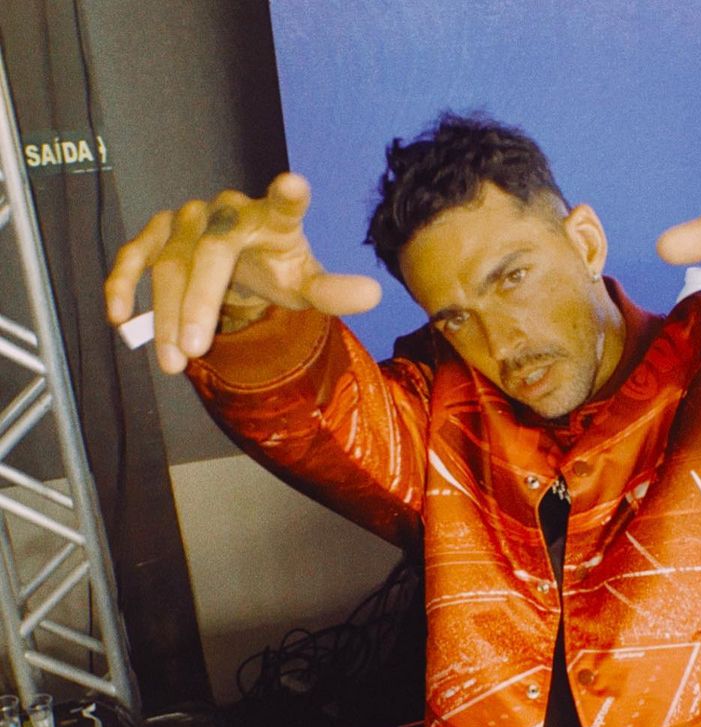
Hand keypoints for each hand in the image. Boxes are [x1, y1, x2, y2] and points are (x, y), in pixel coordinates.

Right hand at [104, 173, 381, 372]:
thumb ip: (333, 292)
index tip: (295, 185)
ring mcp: (188, 220)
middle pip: (209, 255)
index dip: (288, 196)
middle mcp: (227, 211)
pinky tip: (120, 318)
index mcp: (272, 218)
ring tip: (175, 363)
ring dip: (165, 315)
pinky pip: (133, 256)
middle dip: (198, 303)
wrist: (241, 259)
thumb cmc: (276, 267)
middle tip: (196, 349)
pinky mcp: (157, 234)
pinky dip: (123, 284)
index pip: (284, 206)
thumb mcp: (306, 284)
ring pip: (169, 265)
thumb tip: (374, 295)